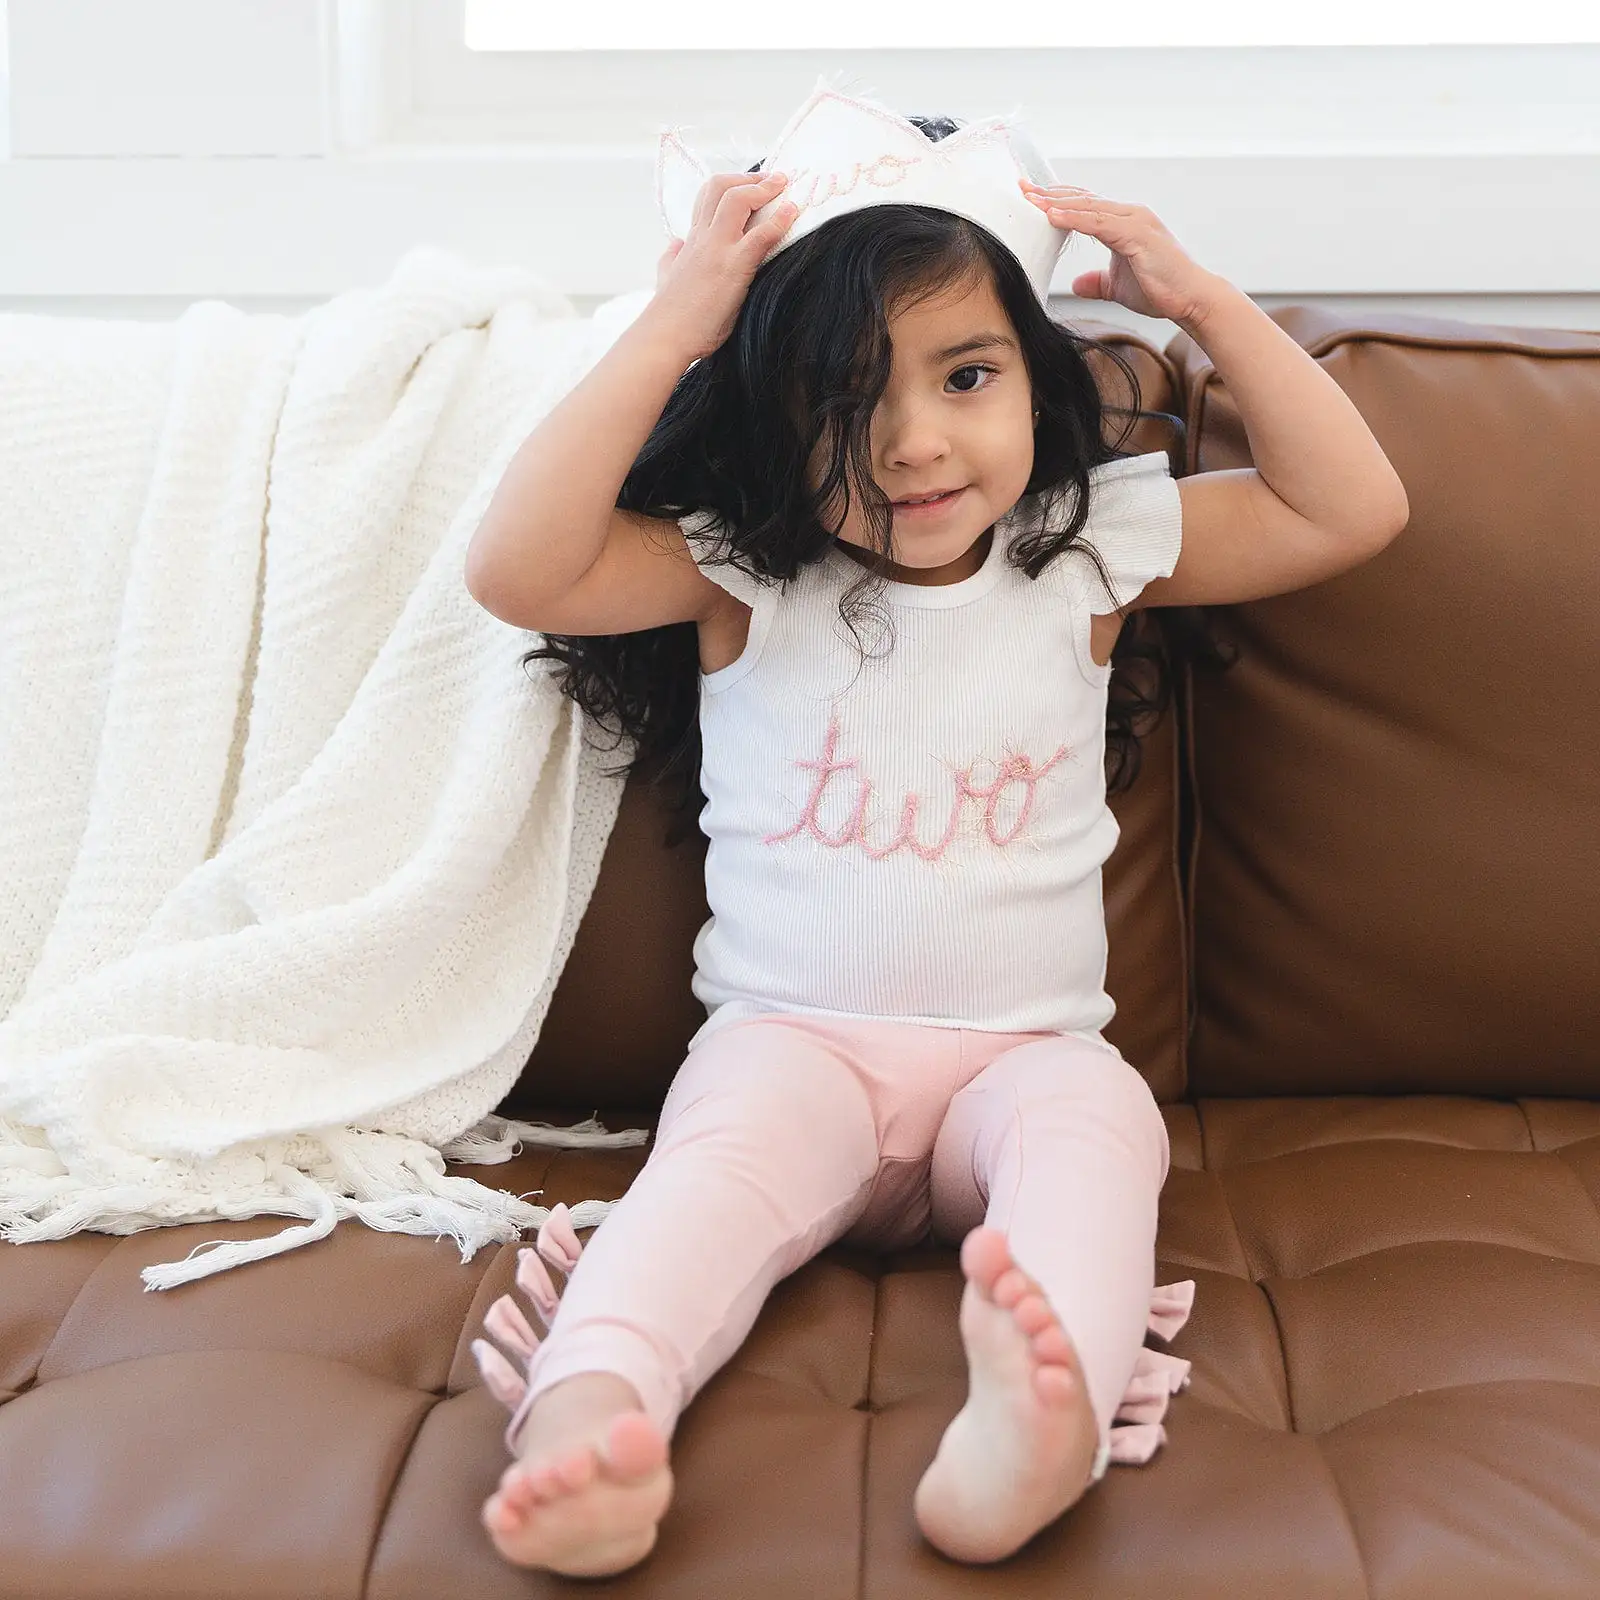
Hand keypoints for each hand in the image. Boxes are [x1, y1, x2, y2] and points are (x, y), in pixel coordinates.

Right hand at [646, 170, 799, 360]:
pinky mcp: (733, 267)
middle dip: (750, 177)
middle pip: (721, 186)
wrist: (664, 337)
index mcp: (691, 240)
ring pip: (738, 198)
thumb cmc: (670, 315)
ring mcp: (717, 249)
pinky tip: (793, 211)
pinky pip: (761, 234)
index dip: (732, 184)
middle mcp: (702, 237)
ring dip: (765, 188)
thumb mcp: (667, 278)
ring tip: (785, 185)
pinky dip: (780, 218)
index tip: (752, 185)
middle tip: (774, 178)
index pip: (707, 197)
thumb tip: (674, 245)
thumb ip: (671, 259)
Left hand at [1019, 180, 1227, 326]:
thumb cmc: (1161, 289)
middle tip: (1022, 188)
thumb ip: (1097, 282)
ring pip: (1088, 206)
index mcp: (1124, 223)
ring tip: (1030, 200)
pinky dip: (1074, 218)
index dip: (1058, 200)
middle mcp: (1129, 214)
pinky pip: (1099, 222)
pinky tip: (1052, 216)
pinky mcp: (1138, 234)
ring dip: (1057, 203)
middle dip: (1050, 194)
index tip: (1031, 198)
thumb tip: (1077, 284)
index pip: (1085, 205)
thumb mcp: (1118, 286)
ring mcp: (1135, 221)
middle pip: (1083, 199)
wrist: (1191, 299)